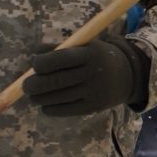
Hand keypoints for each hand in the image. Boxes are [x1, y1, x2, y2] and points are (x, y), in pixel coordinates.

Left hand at [24, 30, 147, 117]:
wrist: (130, 75)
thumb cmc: (99, 57)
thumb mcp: (85, 46)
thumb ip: (60, 49)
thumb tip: (35, 55)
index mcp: (89, 54)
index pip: (58, 59)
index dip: (40, 63)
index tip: (35, 65)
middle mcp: (92, 73)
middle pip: (54, 81)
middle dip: (33, 85)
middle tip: (27, 86)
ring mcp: (93, 92)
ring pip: (56, 97)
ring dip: (39, 98)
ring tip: (34, 96)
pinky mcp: (93, 107)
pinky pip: (65, 110)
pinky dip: (50, 109)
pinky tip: (46, 105)